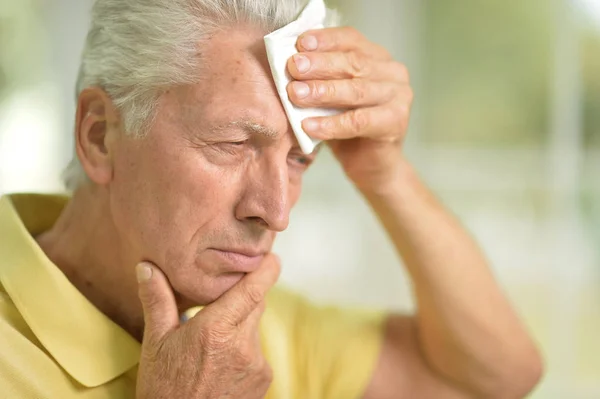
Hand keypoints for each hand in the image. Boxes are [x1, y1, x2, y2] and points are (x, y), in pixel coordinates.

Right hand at [135, 254, 279, 398]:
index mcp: (216, 330)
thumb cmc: (164, 388)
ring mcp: (257, 364)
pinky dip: (244, 347)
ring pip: (255, 327)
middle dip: (243, 297)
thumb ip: (157, 300)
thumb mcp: (155, 343)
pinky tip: (221, 362)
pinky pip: (257, 350)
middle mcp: (243, 345)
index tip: (272, 256)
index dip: (266, 270)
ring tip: (212, 342)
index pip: (253, 291)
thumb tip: (147, 266)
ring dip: (240, 325)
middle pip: (256, 304)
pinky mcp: (264, 379)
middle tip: (220, 302)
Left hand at [286, 27, 412, 193]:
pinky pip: (359, 121)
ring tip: (296, 95)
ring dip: (323, 92)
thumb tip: (289, 62)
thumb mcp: (330, 97)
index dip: (325, 40)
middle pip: (354, 64)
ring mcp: (399, 97)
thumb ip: (318, 78)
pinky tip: (309, 126)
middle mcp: (393, 73)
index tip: (299, 44)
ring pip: (357, 91)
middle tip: (293, 68)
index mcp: (378, 58)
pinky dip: (331, 124)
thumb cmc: (346, 126)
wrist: (371, 165)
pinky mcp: (396, 123)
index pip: (351, 40)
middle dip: (320, 65)